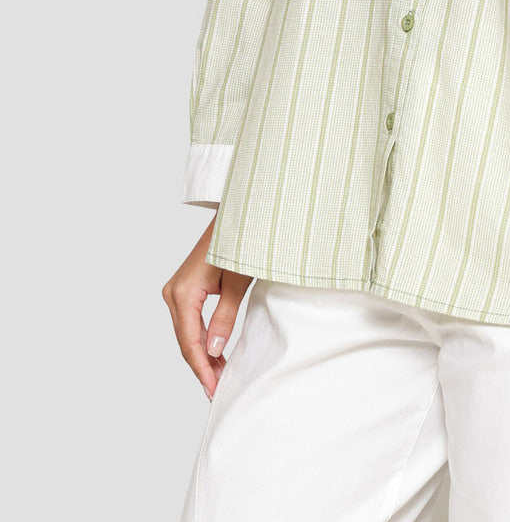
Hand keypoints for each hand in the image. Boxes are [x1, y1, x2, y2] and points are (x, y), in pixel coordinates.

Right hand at [162, 217, 252, 399]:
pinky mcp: (184, 289)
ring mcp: (176, 290)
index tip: (214, 389)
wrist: (237, 217)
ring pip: (186, 333)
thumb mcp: (237, 282)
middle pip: (185, 340)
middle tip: (218, 390)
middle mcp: (173, 292)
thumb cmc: (239, 243)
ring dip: (202, 355)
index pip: (190, 342)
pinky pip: (190, 321)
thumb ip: (225, 318)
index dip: (202, 368)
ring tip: (220, 376)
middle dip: (202, 366)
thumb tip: (214, 352)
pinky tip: (215, 355)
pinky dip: (202, 339)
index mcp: (183, 292)